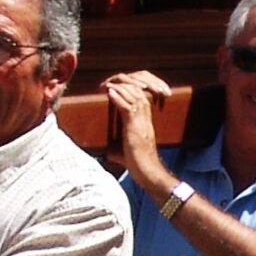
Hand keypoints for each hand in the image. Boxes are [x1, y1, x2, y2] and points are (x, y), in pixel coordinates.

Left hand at [103, 70, 173, 192]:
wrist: (148, 173)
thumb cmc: (139, 167)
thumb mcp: (127, 154)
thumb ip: (118, 151)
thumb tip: (107, 154)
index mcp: (145, 123)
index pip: (141, 98)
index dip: (130, 90)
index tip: (116, 87)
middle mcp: (145, 119)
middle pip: (139, 92)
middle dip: (125, 84)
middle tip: (109, 82)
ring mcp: (142, 122)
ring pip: (135, 96)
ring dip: (120, 88)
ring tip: (108, 84)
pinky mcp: (135, 127)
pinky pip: (128, 107)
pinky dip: (118, 98)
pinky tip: (110, 93)